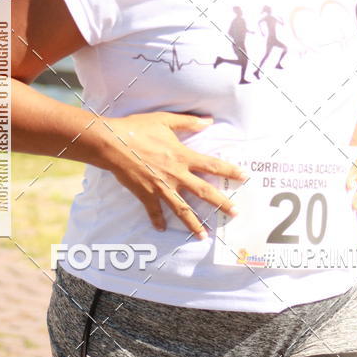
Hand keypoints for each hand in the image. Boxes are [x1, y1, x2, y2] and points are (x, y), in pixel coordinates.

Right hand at [104, 112, 246, 238]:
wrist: (112, 143)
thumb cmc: (138, 128)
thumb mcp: (165, 120)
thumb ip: (188, 122)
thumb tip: (208, 121)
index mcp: (183, 156)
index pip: (212, 165)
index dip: (229, 171)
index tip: (243, 177)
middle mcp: (176, 175)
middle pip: (204, 192)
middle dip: (221, 203)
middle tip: (235, 213)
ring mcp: (161, 187)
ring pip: (182, 210)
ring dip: (194, 224)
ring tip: (204, 236)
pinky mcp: (145, 194)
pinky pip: (153, 211)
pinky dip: (157, 220)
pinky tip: (161, 229)